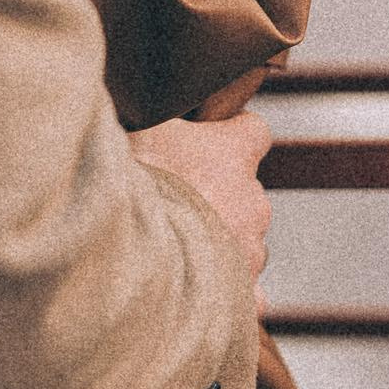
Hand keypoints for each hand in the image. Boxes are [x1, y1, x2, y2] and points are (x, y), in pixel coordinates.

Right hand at [132, 112, 271, 281]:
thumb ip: (153, 111)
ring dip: (220, 242)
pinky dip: (231, 292)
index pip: (254, 132)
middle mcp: (253, 200)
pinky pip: (249, 293)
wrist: (133, 253)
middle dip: (216, 197)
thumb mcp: (138, 127)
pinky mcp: (243, 290)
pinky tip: (201, 292)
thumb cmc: (136, 184)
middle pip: (246, 192)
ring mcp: (251, 247)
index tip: (210, 141)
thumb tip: (142, 94)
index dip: (233, 135)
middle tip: (173, 203)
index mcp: (234, 154)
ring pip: (245, 241)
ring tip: (176, 250)